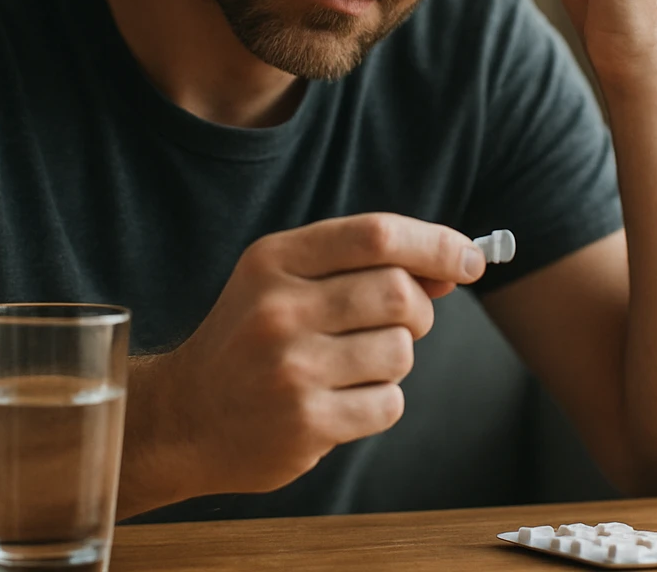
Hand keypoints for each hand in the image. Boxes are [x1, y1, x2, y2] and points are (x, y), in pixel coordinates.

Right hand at [146, 213, 485, 496]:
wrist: (185, 417)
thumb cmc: (251, 341)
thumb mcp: (289, 283)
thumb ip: (364, 267)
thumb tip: (454, 266)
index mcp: (275, 260)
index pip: (376, 235)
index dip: (436, 244)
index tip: (471, 260)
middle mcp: (279, 308)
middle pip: (400, 293)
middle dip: (418, 311)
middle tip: (397, 325)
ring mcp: (291, 368)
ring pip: (401, 352)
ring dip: (392, 362)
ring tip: (348, 368)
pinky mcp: (305, 422)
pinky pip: (388, 403)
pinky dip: (378, 404)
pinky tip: (338, 403)